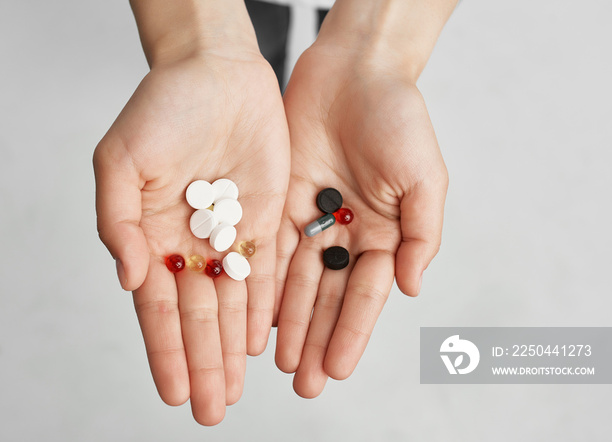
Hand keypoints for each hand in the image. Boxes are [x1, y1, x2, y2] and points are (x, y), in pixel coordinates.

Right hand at [93, 50, 288, 423]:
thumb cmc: (160, 108)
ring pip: (231, 302)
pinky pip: (265, 271)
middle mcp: (189, 242)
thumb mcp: (120, 159)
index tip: (174, 392)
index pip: (157, 305)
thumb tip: (128, 278)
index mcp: (150, 234)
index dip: (165, 349)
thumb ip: (117, 221)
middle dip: (203, 363)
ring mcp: (228, 233)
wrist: (215, 70)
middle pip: (197, 314)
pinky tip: (260, 341)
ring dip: (231, 348)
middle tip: (210, 410)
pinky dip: (262, 307)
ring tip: (233, 390)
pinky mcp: (265, 218)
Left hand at [274, 43, 447, 397]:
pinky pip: (270, 249)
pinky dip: (263, 283)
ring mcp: (312, 219)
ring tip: (277, 362)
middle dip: (316, 340)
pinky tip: (255, 315)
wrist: (354, 71)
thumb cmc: (398, 117)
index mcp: (385, 233)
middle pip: (328, 297)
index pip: (365, 294)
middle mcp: (347, 233)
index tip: (336, 369)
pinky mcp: (280, 202)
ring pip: (296, 281)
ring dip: (288, 322)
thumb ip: (421, 234)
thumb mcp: (425, 177)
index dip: (350, 332)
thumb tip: (410, 288)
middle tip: (303, 383)